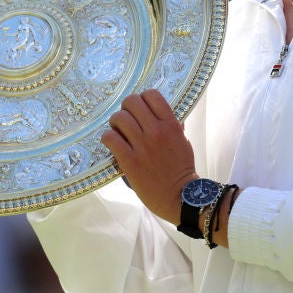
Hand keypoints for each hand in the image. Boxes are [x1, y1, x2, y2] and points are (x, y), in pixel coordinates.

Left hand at [101, 89, 197, 224]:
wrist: (180, 197)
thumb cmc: (182, 170)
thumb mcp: (184, 143)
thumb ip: (176, 127)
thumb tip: (171, 115)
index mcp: (171, 124)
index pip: (152, 95)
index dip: (142, 98)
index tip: (140, 109)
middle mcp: (156, 131)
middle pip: (132, 102)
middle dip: (126, 108)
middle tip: (126, 119)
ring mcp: (142, 146)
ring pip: (119, 118)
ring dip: (115, 123)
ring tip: (117, 131)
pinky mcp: (129, 161)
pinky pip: (110, 138)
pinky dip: (108, 138)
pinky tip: (112, 143)